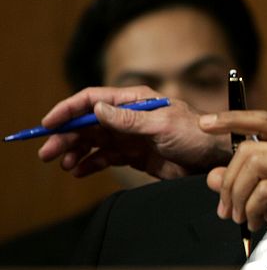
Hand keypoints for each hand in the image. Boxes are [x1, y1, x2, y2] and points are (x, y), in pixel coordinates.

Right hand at [37, 86, 229, 178]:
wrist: (215, 159)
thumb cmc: (196, 134)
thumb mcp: (162, 124)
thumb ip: (129, 119)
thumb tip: (97, 109)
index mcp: (136, 100)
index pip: (93, 99)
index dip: (68, 109)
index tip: (48, 123)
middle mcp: (130, 116)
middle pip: (88, 123)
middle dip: (66, 136)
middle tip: (47, 153)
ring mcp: (131, 136)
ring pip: (94, 141)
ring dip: (76, 151)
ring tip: (65, 164)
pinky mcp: (135, 155)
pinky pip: (106, 158)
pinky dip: (90, 164)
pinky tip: (79, 170)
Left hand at [204, 111, 266, 269]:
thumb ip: (249, 188)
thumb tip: (214, 175)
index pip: (265, 122)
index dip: (233, 118)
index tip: (205, 124)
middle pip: (251, 147)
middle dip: (228, 180)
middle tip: (226, 208)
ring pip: (254, 164)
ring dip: (236, 194)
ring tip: (240, 218)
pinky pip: (264, 191)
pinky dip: (250, 209)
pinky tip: (256, 224)